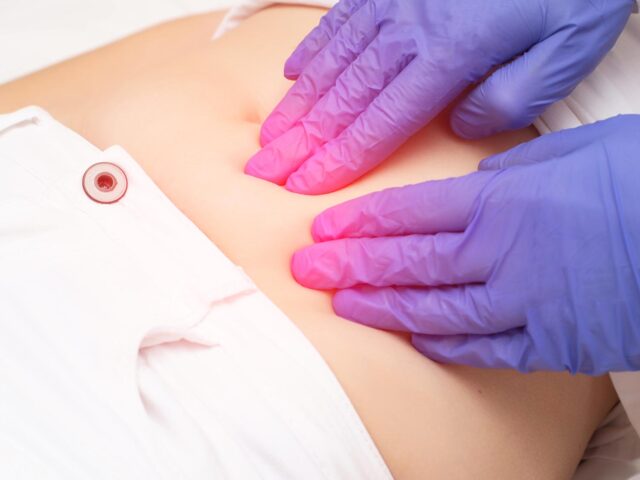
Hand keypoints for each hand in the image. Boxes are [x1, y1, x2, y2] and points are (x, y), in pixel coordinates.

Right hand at [244, 0, 633, 194]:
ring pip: (331, 64)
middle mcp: (408, 29)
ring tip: (269, 135)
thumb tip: (459, 124)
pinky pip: (338, 22)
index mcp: (449, 55)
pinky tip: (291, 74)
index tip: (303, 184)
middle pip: (341, 99)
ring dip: (296, 104)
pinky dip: (310, 51)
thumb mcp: (565, 49)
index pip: (379, 124)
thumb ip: (508, 99)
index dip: (337, 159)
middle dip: (300, 140)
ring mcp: (393, 1)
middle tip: (265, 168)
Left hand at [291, 116, 639, 373]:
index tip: (324, 229)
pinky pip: (484, 346)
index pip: (409, 212)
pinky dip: (443, 343)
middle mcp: (501, 252)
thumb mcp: (570, 153)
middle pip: (408, 260)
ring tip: (342, 304)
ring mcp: (523, 302)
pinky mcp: (551, 341)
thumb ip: (512, 172)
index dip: (361, 223)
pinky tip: (412, 338)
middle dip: (351, 265)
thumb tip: (473, 181)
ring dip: (383, 306)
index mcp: (503, 199)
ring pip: (434, 307)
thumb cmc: (638, 178)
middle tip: (307, 270)